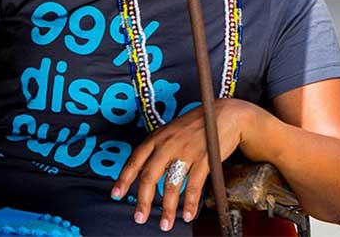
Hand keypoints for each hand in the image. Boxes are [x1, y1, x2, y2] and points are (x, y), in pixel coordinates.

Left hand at [111, 99, 254, 230]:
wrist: (222, 115)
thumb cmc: (195, 125)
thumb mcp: (170, 131)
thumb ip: (158, 148)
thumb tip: (144, 171)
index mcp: (157, 136)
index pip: (135, 159)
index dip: (124, 178)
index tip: (116, 194)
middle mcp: (168, 143)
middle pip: (149, 176)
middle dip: (143, 200)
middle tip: (139, 218)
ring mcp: (186, 151)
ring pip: (171, 185)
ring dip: (167, 208)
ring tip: (166, 224)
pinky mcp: (204, 158)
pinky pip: (194, 185)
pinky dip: (189, 203)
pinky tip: (187, 215)